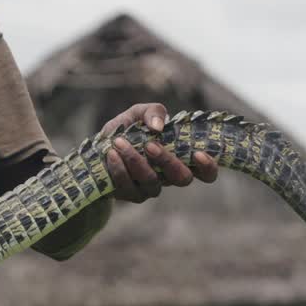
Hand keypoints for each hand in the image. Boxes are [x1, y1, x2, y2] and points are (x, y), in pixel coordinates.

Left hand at [100, 102, 218, 202]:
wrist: (97, 148)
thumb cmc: (126, 130)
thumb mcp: (138, 113)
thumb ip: (151, 112)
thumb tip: (159, 126)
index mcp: (179, 157)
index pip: (205, 172)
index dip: (208, 167)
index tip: (199, 153)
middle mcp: (169, 176)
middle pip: (182, 179)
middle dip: (168, 161)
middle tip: (150, 145)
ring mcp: (151, 188)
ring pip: (153, 183)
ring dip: (136, 161)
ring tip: (119, 141)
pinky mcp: (131, 194)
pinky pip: (128, 186)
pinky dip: (119, 168)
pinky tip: (111, 153)